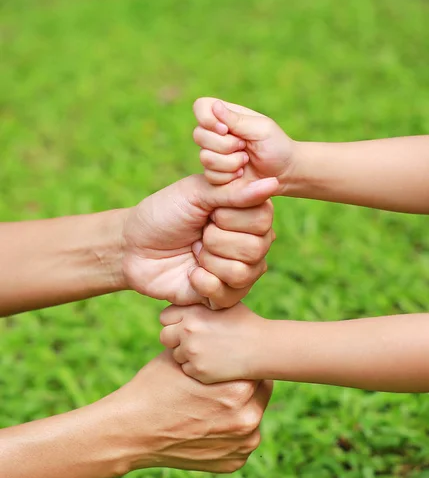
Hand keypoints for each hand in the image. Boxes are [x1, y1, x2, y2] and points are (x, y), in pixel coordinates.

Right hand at [0, 351, 272, 477]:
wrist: (130, 430)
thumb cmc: (155, 386)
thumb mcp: (184, 356)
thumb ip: (213, 347)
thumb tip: (230, 329)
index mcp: (238, 389)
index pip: (256, 366)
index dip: (241, 360)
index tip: (231, 358)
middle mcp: (248, 418)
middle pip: (259, 390)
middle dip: (243, 382)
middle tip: (222, 379)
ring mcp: (242, 444)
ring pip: (253, 414)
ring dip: (241, 407)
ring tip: (213, 401)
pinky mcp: (234, 462)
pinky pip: (243, 439)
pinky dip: (231, 431)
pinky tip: (209, 421)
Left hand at [121, 174, 276, 307]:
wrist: (132, 248)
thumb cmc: (163, 214)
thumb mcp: (194, 194)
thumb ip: (233, 192)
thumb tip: (272, 183)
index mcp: (246, 212)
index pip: (263, 218)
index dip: (230, 217)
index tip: (208, 213)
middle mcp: (249, 241)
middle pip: (257, 247)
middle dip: (217, 240)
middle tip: (198, 235)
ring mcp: (238, 268)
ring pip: (246, 271)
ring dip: (211, 261)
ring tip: (194, 253)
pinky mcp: (224, 294)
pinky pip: (231, 294)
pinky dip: (205, 283)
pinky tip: (191, 275)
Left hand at [160, 303, 263, 382]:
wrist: (262, 347)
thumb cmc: (244, 322)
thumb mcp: (222, 304)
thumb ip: (199, 303)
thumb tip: (182, 303)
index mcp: (192, 311)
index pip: (165, 317)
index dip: (175, 321)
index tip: (187, 325)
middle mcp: (188, 330)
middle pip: (165, 337)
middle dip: (176, 339)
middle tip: (195, 340)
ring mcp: (192, 351)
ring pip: (175, 355)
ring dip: (187, 354)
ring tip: (209, 351)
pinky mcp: (198, 370)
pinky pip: (187, 370)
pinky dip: (197, 368)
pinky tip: (214, 362)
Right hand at [193, 97, 296, 190]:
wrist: (284, 173)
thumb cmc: (277, 146)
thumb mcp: (261, 129)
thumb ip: (236, 120)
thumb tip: (215, 105)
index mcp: (226, 116)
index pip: (201, 107)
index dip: (207, 119)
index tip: (225, 129)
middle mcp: (216, 133)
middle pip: (198, 135)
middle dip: (225, 145)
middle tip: (245, 146)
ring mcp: (214, 153)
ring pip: (204, 157)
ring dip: (229, 162)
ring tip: (246, 160)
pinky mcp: (215, 173)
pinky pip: (210, 175)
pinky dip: (228, 176)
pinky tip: (240, 173)